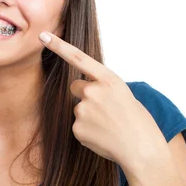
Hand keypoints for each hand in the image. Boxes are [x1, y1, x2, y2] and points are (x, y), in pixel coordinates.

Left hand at [39, 31, 166, 168]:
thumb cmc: (136, 121)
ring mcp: (83, 110)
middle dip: (84, 95)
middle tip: (104, 109)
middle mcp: (93, 92)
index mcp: (109, 80)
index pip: (79, 58)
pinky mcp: (76, 128)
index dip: (59, 46)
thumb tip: (82, 90)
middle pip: (75, 87)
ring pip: (78, 109)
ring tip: (108, 126)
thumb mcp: (123, 94)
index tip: (43, 36)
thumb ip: (102, 87)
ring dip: (89, 116)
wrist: (141, 149)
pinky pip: (78, 126)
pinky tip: (102, 136)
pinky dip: (88, 131)